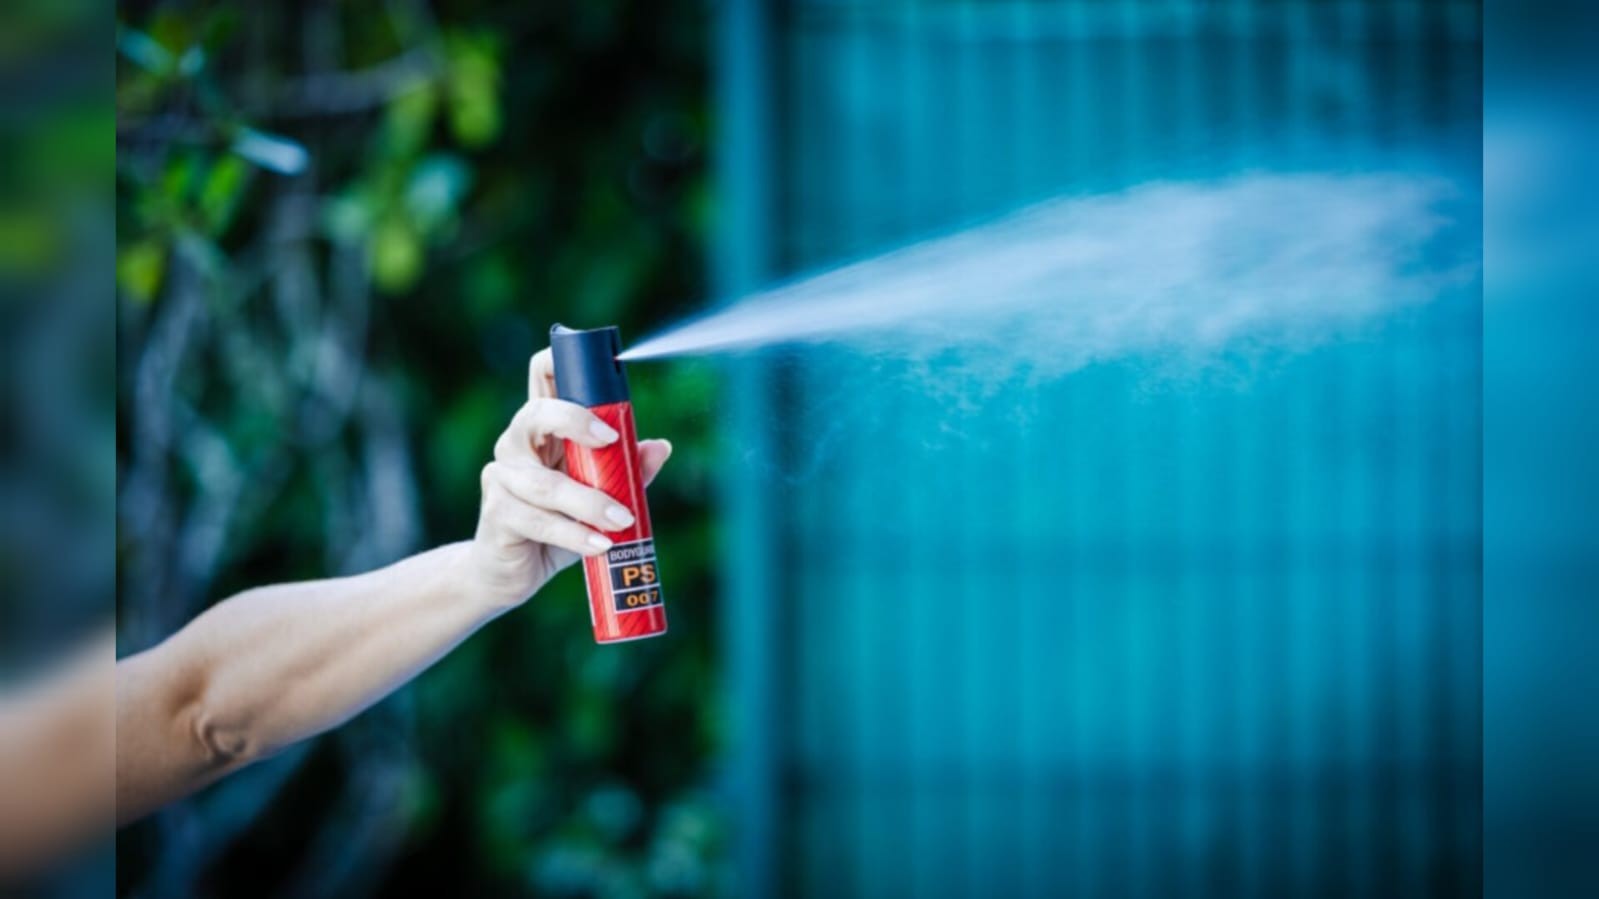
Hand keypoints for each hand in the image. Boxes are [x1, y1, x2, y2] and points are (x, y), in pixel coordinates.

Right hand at [463, 349, 670, 608]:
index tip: (606, 376)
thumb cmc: (555, 526)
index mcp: (542, 428)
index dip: (563, 362)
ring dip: (589, 502)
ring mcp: (501, 477)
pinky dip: (574, 535)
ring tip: (622, 519)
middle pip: (535, 413)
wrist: (509, 573)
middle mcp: (516, 444)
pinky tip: (599, 545)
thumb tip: (661, 447)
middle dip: (574, 419)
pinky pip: (538, 520)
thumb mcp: (597, 496)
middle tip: (612, 439)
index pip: (542, 376)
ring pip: (545, 484)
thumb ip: (625, 471)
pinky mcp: (497, 514)